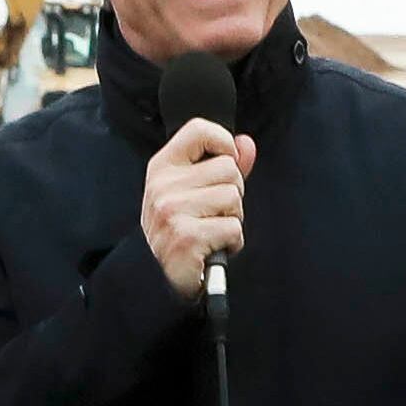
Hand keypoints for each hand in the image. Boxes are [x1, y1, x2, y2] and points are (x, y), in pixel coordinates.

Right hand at [141, 118, 255, 301]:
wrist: (159, 276)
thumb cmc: (182, 228)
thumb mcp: (195, 190)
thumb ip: (222, 164)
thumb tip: (246, 143)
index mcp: (163, 166)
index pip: (198, 130)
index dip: (223, 142)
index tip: (226, 161)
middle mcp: (163, 185)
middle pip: (228, 168)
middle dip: (233, 192)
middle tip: (214, 212)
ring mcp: (172, 211)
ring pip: (233, 197)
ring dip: (233, 218)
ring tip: (214, 229)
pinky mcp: (185, 238)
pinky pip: (233, 227)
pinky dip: (233, 241)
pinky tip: (215, 247)